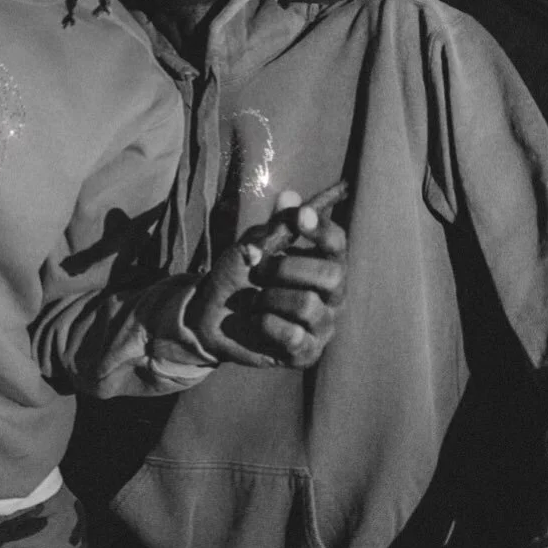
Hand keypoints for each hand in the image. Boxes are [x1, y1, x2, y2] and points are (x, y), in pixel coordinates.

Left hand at [182, 183, 346, 367]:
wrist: (209, 315)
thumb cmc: (239, 275)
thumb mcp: (253, 244)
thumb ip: (275, 225)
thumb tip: (290, 195)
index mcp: (323, 263)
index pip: (337, 244)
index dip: (323, 230)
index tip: (301, 217)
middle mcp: (332, 296)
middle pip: (332, 276)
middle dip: (288, 269)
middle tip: (259, 271)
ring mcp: (322, 326)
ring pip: (308, 306)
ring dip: (270, 298)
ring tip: (254, 300)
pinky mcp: (306, 353)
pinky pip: (293, 336)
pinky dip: (265, 324)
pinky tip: (255, 321)